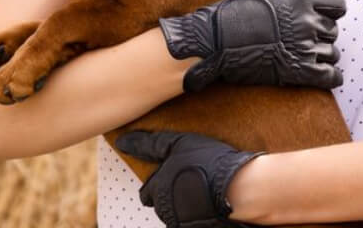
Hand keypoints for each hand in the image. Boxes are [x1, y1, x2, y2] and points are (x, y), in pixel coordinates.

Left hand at [115, 130, 261, 227]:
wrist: (239, 188)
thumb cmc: (209, 162)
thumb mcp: (178, 143)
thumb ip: (149, 144)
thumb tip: (123, 142)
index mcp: (158, 188)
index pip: (147, 191)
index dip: (157, 182)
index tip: (171, 173)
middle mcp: (166, 210)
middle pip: (161, 204)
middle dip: (169, 193)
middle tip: (187, 179)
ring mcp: (181, 222)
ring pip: (175, 213)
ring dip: (183, 202)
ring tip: (200, 188)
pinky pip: (190, 221)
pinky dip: (196, 212)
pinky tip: (209, 199)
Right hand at [160, 0, 345, 91]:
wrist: (216, 40)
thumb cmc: (235, 15)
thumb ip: (288, 0)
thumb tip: (299, 2)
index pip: (338, 3)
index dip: (332, 10)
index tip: (326, 16)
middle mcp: (307, 21)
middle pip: (333, 30)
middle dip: (321, 35)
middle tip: (302, 39)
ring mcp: (305, 46)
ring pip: (333, 53)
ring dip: (322, 56)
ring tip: (303, 57)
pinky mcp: (299, 70)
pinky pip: (331, 76)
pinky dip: (331, 77)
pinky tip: (323, 75)